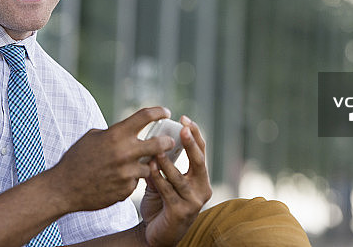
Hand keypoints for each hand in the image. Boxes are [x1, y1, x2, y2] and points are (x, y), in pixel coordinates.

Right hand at [49, 106, 175, 212]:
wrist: (64, 188)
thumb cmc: (76, 159)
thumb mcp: (93, 137)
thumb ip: (113, 133)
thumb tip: (128, 131)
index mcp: (115, 134)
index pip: (145, 116)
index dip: (159, 111)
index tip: (166, 112)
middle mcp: (124, 152)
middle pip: (159, 144)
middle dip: (168, 142)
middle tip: (169, 142)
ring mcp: (126, 173)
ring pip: (149, 167)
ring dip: (144, 165)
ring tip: (132, 166)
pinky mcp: (126, 190)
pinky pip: (135, 182)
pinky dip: (130, 180)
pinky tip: (117, 180)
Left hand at [140, 116, 211, 246]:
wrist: (156, 234)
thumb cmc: (162, 204)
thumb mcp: (163, 181)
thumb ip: (162, 164)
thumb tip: (153, 141)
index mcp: (200, 178)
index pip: (201, 152)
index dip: (195, 135)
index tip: (185, 119)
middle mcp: (202, 189)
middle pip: (199, 162)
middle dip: (191, 143)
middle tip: (182, 128)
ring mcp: (194, 202)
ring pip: (180, 177)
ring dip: (167, 162)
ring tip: (157, 149)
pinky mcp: (181, 212)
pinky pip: (168, 192)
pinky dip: (158, 178)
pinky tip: (150, 168)